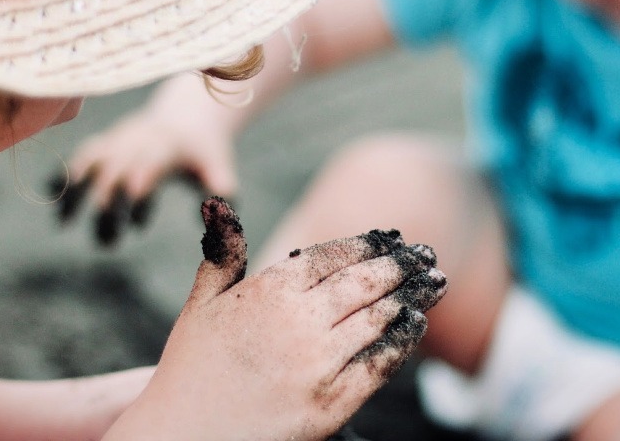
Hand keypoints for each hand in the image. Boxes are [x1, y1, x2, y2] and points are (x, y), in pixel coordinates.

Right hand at [51, 99, 237, 245]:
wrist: (187, 115)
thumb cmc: (204, 150)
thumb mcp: (219, 165)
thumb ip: (220, 188)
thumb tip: (220, 215)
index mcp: (167, 146)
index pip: (150, 165)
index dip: (139, 186)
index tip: (134, 222)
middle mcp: (138, 140)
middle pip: (116, 169)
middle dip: (108, 206)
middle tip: (109, 244)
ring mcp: (118, 139)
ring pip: (90, 160)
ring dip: (75, 189)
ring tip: (64, 223)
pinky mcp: (105, 141)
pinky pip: (80, 155)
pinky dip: (64, 171)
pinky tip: (51, 194)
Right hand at [109, 197, 447, 440]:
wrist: (185, 438)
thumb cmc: (190, 369)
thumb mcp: (201, 304)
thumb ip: (223, 253)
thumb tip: (218, 201)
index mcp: (270, 290)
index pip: (333, 255)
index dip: (368, 244)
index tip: (391, 238)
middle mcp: (300, 321)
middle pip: (365, 282)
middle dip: (400, 265)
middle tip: (426, 254)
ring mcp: (319, 363)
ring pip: (379, 318)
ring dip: (412, 296)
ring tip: (435, 281)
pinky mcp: (333, 403)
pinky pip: (380, 364)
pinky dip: (403, 340)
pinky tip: (417, 324)